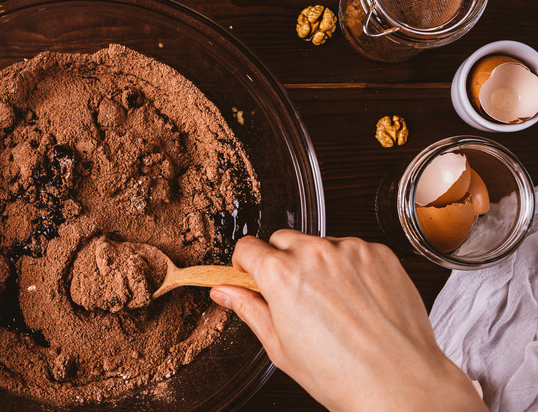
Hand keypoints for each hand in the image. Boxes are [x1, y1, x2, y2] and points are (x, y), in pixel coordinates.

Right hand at [210, 230, 487, 411]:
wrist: (398, 383)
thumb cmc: (340, 374)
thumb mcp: (279, 346)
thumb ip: (248, 309)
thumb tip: (224, 292)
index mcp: (281, 274)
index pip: (247, 247)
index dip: (245, 264)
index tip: (251, 275)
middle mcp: (314, 253)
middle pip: (282, 239)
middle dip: (281, 261)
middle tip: (294, 295)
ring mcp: (350, 250)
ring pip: (319, 243)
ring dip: (317, 262)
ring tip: (332, 303)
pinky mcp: (379, 253)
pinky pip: (353, 250)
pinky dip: (349, 267)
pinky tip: (356, 299)